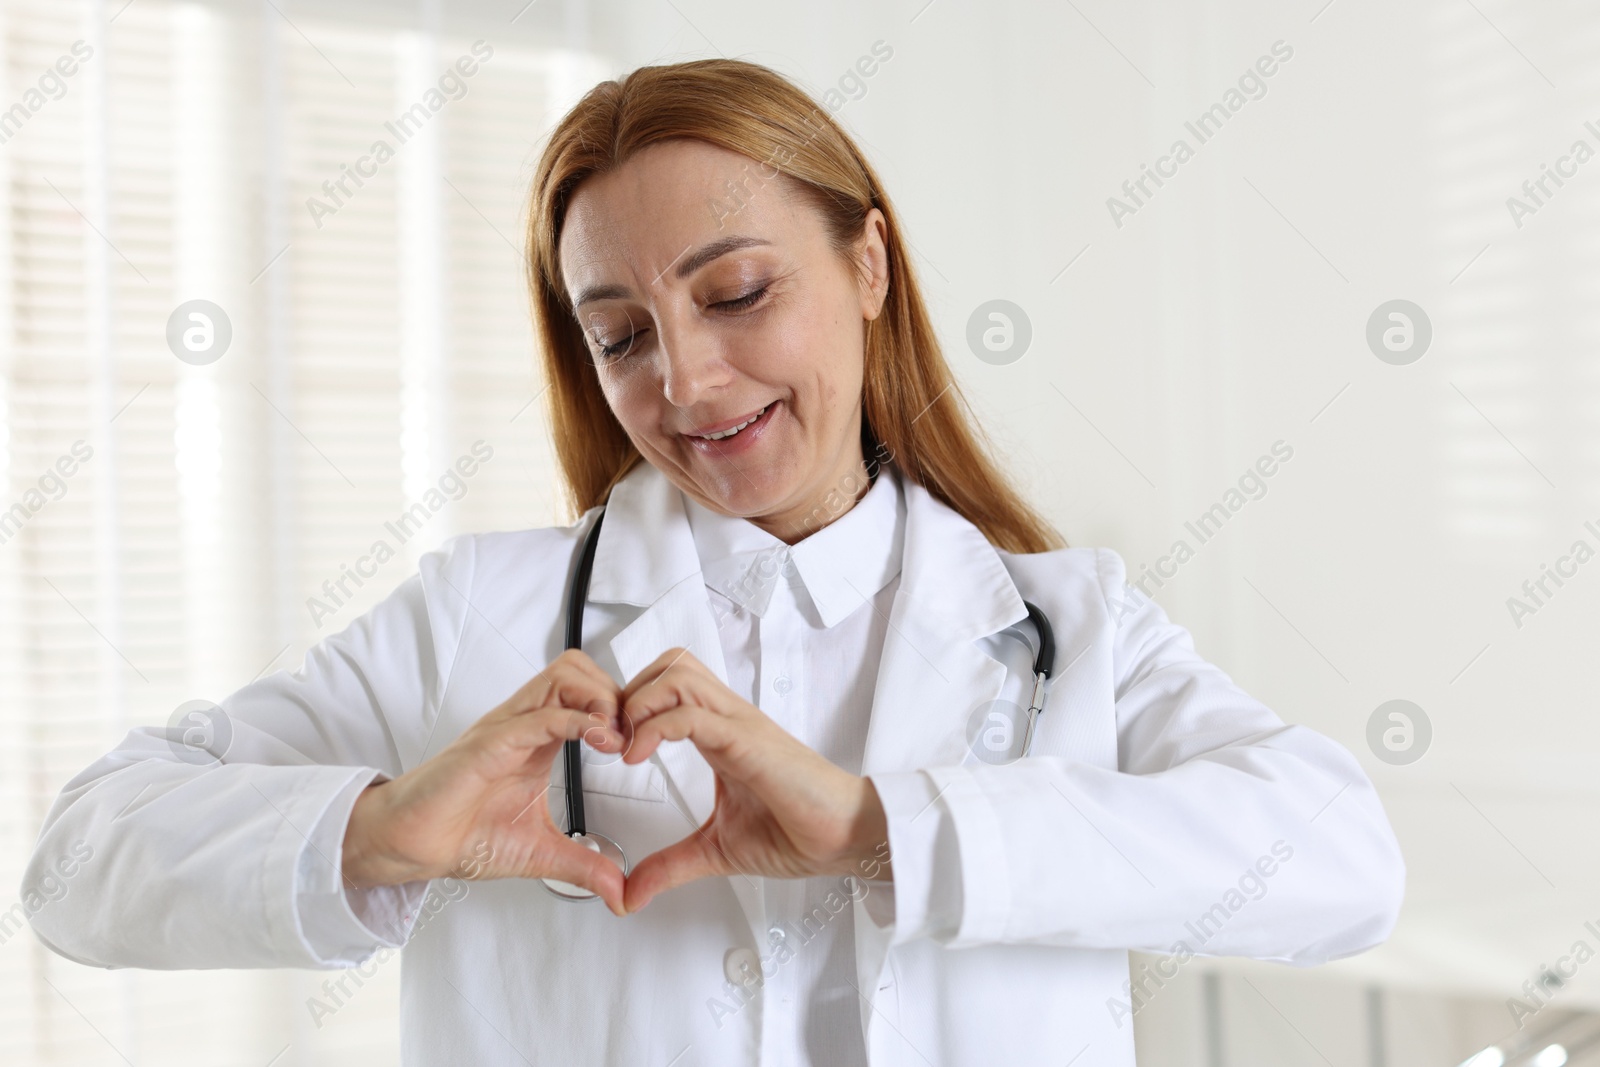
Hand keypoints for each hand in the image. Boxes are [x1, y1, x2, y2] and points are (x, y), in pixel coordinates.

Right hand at [341, 650, 629, 914]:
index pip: (587, 692)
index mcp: (538, 739)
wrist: (410, 845)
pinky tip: (599, 742)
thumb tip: (621, 892)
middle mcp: (524, 724)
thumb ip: (584, 867)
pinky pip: (538, 716)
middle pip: (579, 669)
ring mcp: (506, 729)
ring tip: (616, 739)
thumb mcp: (541, 853)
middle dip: (615, 694)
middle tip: (631, 737)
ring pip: (562, 676)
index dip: (621, 708)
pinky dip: (576, 721)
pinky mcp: (489, 745)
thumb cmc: (461, 836)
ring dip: (599, 699)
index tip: (639, 746)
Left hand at [617, 648, 890, 912]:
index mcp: (720, 734)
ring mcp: (739, 725)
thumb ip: (671, 865)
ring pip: (678, 674)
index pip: (668, 686)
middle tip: (613, 739)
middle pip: (669, 664)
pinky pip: (693, 714)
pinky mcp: (748, 741)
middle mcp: (728, 719)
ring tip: (626, 746)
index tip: (611, 748)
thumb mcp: (716, 850)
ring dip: (639, 703)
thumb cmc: (798, 832)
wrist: (846, 837)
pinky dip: (657, 727)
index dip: (631, 706)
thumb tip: (631, 894)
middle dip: (630, 693)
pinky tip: (641, 755)